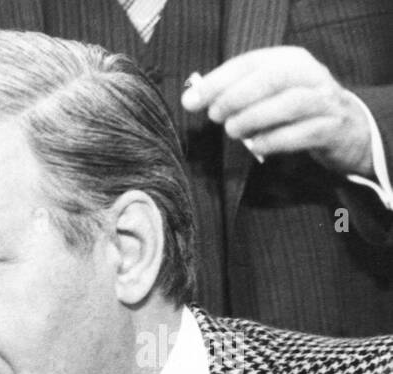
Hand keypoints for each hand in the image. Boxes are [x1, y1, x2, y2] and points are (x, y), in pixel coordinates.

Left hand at [182, 46, 374, 176]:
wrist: (347, 129)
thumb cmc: (295, 112)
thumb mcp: (269, 94)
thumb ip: (233, 94)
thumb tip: (191, 98)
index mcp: (290, 60)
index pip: (251, 63)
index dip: (217, 80)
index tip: (191, 100)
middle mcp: (310, 75)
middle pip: (273, 77)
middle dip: (237, 96)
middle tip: (215, 115)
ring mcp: (324, 101)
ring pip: (290, 103)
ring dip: (255, 117)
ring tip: (233, 130)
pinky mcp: (331, 129)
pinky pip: (302, 133)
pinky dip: (274, 140)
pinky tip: (255, 146)